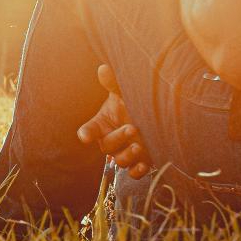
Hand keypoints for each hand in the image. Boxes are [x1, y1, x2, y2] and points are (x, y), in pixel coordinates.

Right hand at [77, 64, 152, 178]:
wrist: (155, 119)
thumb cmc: (133, 105)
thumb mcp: (124, 94)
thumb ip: (113, 84)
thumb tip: (103, 68)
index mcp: (103, 124)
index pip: (89, 130)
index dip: (87, 133)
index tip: (85, 136)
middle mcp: (110, 140)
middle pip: (107, 146)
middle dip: (117, 139)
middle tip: (132, 128)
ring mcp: (124, 153)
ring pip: (119, 160)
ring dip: (127, 156)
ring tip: (139, 146)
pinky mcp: (138, 163)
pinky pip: (133, 173)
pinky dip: (137, 171)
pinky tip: (144, 165)